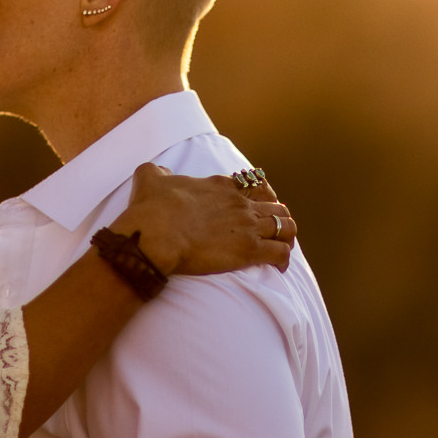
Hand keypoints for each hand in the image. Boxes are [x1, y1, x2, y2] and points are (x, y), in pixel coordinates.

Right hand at [115, 163, 295, 276]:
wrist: (156, 235)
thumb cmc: (152, 209)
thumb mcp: (151, 179)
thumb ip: (156, 172)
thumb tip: (157, 171)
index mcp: (221, 186)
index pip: (255, 185)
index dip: (263, 194)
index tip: (261, 204)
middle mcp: (240, 203)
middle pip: (277, 206)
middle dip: (279, 217)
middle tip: (273, 230)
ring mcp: (247, 226)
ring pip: (286, 227)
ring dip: (287, 237)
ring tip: (282, 248)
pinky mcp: (249, 251)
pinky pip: (280, 253)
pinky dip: (283, 259)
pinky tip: (280, 266)